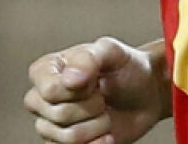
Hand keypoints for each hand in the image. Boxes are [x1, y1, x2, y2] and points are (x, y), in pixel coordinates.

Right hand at [24, 37, 171, 143]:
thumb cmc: (125, 68)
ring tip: (104, 113)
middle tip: (102, 96)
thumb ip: (88, 59)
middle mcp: (42, 98)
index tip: (94, 80)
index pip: (50, 90)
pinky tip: (107, 134)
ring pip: (68, 138)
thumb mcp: (110, 51)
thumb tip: (69, 80)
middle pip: (58, 115)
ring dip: (97, 126)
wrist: (145, 94)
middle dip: (92, 108)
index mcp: (45, 70)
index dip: (79, 90)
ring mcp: (52, 124)